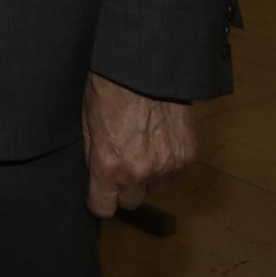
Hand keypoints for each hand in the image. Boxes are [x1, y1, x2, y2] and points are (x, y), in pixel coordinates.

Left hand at [82, 71, 197, 217]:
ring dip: (148, 176)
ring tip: (142, 147)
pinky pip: (175, 174)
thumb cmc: (109, 89)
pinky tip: (159, 143)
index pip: (103, 207)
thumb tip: (96, 175)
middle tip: (121, 164)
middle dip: (124, 188)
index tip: (99, 193)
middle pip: (131, 201)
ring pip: (155, 187)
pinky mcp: (187, 157)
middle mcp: (139, 172)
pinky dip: (168, 165)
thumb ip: (93, 154)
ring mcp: (167, 166)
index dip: (99, 200)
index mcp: (109, 165)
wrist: (145, 69)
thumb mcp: (87, 121)